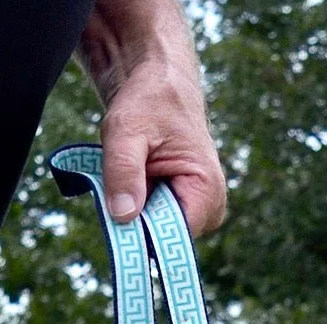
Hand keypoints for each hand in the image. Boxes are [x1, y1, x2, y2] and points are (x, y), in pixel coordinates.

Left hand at [81, 1, 225, 233]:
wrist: (158, 81)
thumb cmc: (148, 99)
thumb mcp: (126, 130)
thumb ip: (123, 172)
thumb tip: (122, 217)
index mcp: (206, 191)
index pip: (174, 239)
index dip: (143, 234)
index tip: (118, 219)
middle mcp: (209, 208)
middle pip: (163, 240)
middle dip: (135, 219)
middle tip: (117, 185)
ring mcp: (197, 211)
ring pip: (154, 233)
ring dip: (133, 210)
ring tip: (131, 173)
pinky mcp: (183, 209)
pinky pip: (152, 222)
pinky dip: (135, 206)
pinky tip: (134, 179)